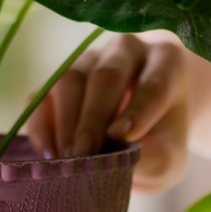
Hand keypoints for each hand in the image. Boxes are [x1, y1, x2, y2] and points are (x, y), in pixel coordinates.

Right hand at [27, 33, 189, 192]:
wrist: (142, 134)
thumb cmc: (162, 140)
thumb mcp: (169, 156)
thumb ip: (154, 157)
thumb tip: (117, 159)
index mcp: (166, 61)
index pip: (155, 81)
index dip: (138, 109)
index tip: (123, 136)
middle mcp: (125, 51)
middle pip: (107, 74)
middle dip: (94, 117)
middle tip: (86, 153)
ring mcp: (87, 61)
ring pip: (70, 79)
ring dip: (67, 122)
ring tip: (70, 158)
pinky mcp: (57, 80)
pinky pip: (41, 96)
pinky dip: (41, 127)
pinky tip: (50, 155)